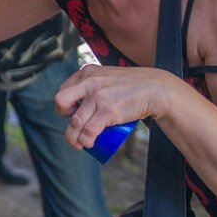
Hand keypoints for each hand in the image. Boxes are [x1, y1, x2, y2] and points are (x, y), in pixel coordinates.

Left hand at [53, 64, 174, 150]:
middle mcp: (89, 82)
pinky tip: (88, 144)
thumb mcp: (107, 76)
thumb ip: (95, 82)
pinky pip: (88, 131)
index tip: (73, 113)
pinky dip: (85, 141)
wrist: (156, 89)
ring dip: (73, 137)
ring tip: (79, 143)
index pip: (63, 90)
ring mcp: (97, 97)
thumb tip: (82, 101)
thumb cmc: (132, 86)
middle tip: (73, 125)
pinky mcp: (107, 111)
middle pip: (60, 102)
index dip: (65, 105)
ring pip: (74, 122)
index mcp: (87, 72)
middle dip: (62, 116)